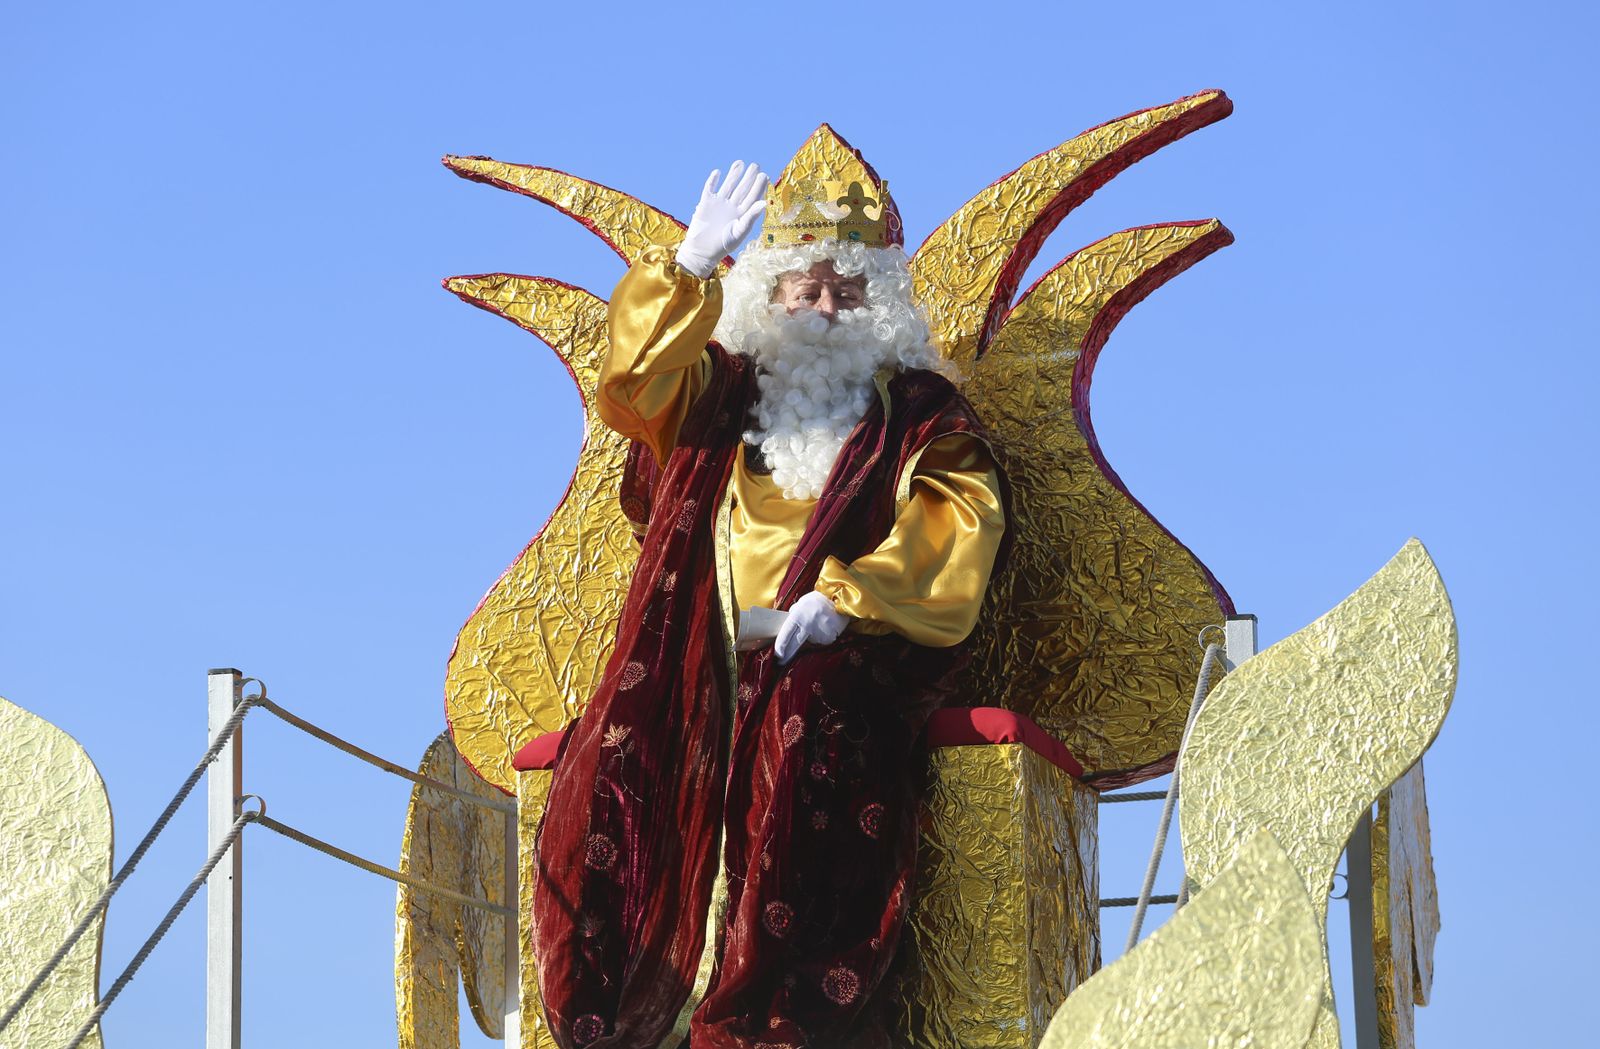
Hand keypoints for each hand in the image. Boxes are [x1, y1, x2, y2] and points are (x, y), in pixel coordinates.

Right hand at [675, 160, 767, 277]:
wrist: (702, 251)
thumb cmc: (723, 245)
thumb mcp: (740, 231)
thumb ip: (751, 216)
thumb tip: (764, 203)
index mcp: (742, 214)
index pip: (753, 197)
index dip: (759, 187)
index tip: (764, 176)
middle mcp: (732, 207)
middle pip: (742, 189)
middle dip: (749, 177)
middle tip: (756, 165)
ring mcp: (719, 204)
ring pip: (728, 186)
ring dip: (733, 175)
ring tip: (740, 163)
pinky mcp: (706, 204)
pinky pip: (710, 189)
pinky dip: (713, 181)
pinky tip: (717, 173)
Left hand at [774, 591, 850, 664]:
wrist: (841, 600)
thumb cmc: (819, 600)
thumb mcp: (802, 603)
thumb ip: (794, 614)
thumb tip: (789, 624)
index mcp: (798, 615)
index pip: (786, 633)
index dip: (780, 645)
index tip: (778, 654)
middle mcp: (807, 625)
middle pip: (795, 644)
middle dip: (788, 654)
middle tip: (782, 661)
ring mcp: (818, 633)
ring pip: (810, 641)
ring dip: (811, 637)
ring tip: (818, 625)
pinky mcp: (828, 638)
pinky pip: (821, 641)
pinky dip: (822, 637)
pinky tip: (825, 627)